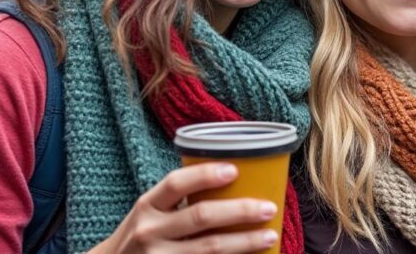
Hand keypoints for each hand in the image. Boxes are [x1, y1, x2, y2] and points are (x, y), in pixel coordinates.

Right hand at [88, 162, 278, 253]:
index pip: (176, 184)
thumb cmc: (144, 233)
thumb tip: (237, 179)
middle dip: (240, 211)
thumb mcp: (152, 211)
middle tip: (268, 207)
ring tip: (270, 235)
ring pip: (209, 248)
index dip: (205, 175)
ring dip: (245, 242)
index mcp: (147, 206)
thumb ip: (180, 198)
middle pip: (201, 217)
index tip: (235, 170)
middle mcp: (149, 232)